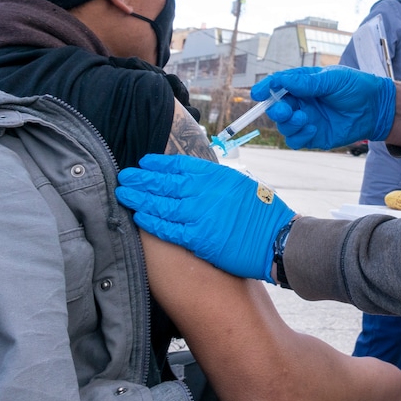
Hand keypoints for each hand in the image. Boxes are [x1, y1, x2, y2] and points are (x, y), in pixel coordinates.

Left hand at [116, 154, 294, 282]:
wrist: (277, 238)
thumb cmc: (263, 212)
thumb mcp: (240, 184)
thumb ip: (215, 181)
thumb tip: (194, 179)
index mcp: (215, 176)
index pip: (179, 165)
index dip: (158, 163)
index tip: (144, 162)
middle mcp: (204, 192)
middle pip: (165, 182)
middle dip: (142, 179)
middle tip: (124, 176)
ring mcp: (199, 215)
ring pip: (161, 204)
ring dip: (139, 198)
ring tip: (124, 193)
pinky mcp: (198, 238)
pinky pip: (168, 229)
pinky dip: (151, 222)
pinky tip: (139, 216)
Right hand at [252, 66, 395, 149]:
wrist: (376, 107)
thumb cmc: (356, 87)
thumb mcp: (332, 79)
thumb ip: (308, 83)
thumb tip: (282, 81)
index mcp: (302, 84)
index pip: (277, 85)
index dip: (265, 88)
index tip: (257, 93)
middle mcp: (301, 102)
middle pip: (276, 108)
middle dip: (275, 110)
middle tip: (284, 110)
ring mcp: (306, 120)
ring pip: (284, 126)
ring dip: (289, 123)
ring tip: (305, 118)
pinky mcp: (313, 136)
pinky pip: (295, 140)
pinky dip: (299, 136)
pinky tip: (312, 129)